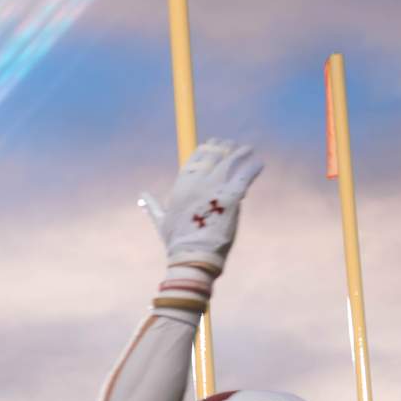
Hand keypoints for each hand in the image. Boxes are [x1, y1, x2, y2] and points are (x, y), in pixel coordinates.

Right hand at [138, 138, 263, 271]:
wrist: (193, 257)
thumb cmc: (176, 241)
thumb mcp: (161, 221)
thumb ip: (152, 205)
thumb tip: (142, 196)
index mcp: (180, 186)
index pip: (195, 157)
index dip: (207, 147)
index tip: (215, 144)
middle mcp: (197, 183)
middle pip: (214, 154)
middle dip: (224, 147)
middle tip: (232, 145)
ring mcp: (215, 188)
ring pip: (231, 160)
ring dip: (241, 152)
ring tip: (247, 150)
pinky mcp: (232, 197)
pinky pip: (246, 174)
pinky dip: (253, 167)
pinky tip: (258, 164)